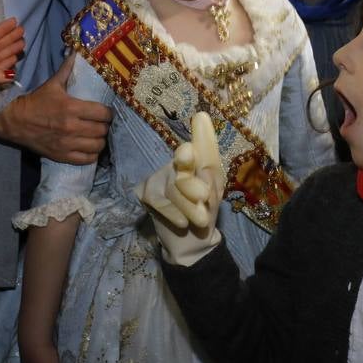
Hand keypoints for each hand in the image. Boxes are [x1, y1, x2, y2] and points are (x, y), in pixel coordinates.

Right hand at [0, 55, 111, 163]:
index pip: (103, 113)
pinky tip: (90, 147)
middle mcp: (72, 127)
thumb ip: (68, 69)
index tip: (106, 111)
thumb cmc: (36, 101)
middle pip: (102, 130)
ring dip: (100, 140)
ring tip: (96, 135)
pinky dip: (92, 155)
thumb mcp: (53, 84)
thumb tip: (77, 52)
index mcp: (71, 108)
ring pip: (97, 146)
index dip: (108, 112)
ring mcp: (67, 144)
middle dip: (104, 126)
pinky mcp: (62, 156)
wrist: (15, 121)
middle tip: (101, 123)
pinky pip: (87, 160)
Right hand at [136, 112, 224, 265]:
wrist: (189, 245)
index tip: (201, 117)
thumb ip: (212, 182)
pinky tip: (182, 222)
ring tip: (199, 221)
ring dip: (189, 207)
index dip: (202, 134)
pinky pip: (159, 199)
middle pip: (183, 163)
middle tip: (203, 196)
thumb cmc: (204, 215)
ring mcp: (161, 175)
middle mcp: (180, 163)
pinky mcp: (147, 191)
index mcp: (200, 162)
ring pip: (174, 186)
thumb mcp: (215, 199)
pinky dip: (172, 212)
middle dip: (193, 182)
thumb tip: (204, 168)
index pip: (202, 146)